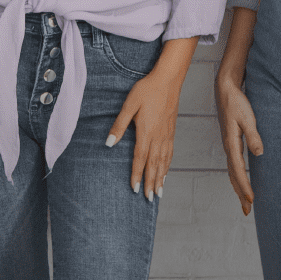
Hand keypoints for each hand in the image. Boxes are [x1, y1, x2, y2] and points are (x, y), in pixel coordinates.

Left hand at [108, 67, 180, 201]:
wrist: (168, 80)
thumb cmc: (146, 90)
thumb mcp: (128, 105)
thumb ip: (119, 125)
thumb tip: (109, 143)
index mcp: (146, 131)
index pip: (140, 158)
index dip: (137, 174)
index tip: (134, 188)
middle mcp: (158, 136)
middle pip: (154, 164)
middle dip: (150, 182)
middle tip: (149, 199)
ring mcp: (167, 135)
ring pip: (164, 161)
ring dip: (160, 178)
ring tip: (158, 192)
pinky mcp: (171, 131)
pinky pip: (170, 153)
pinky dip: (168, 166)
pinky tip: (165, 172)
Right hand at [215, 67, 263, 215]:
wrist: (225, 90)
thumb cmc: (237, 102)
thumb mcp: (247, 117)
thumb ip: (253, 135)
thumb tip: (259, 153)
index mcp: (231, 143)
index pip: (238, 170)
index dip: (244, 186)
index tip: (252, 200)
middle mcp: (228, 147)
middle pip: (233, 175)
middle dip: (240, 193)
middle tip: (247, 211)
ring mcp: (228, 145)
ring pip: (232, 172)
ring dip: (238, 187)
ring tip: (244, 201)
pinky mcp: (231, 142)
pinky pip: (233, 165)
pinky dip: (236, 177)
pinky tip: (240, 181)